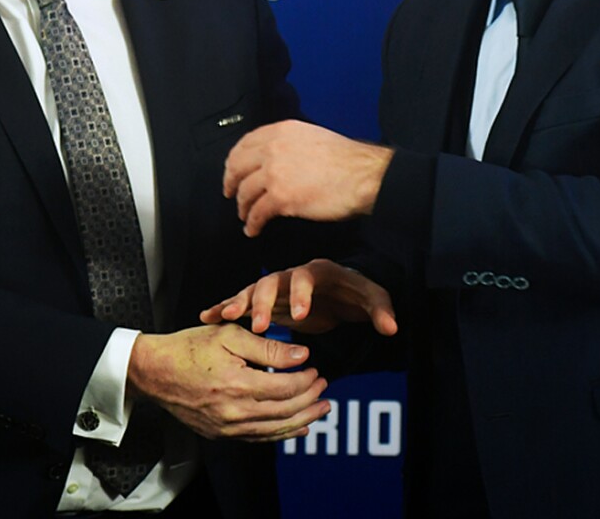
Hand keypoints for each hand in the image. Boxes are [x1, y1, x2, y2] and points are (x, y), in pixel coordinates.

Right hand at [127, 324, 328, 441]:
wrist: (154, 371)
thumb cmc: (188, 348)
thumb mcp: (231, 335)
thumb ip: (269, 348)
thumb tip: (301, 355)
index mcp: (237, 384)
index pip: (285, 387)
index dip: (306, 380)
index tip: (316, 370)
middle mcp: (233, 411)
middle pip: (284, 411)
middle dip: (310, 400)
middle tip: (324, 388)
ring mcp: (226, 427)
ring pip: (274, 430)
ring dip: (302, 420)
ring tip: (320, 410)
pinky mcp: (220, 434)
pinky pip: (258, 438)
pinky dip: (281, 434)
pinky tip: (296, 428)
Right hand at [200, 259, 397, 337]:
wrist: (340, 291)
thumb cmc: (354, 293)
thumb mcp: (371, 298)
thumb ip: (380, 310)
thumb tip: (391, 327)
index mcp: (317, 271)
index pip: (305, 278)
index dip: (302, 294)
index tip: (300, 315)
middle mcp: (291, 276)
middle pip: (271, 282)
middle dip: (261, 301)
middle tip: (256, 324)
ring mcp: (276, 288)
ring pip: (251, 291)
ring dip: (237, 304)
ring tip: (221, 318)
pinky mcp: (265, 302)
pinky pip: (242, 303)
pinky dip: (225, 307)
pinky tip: (207, 317)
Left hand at [223, 120, 392, 236]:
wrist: (363, 176)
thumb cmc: (347, 160)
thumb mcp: (313, 138)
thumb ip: (290, 144)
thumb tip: (278, 159)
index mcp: (281, 132)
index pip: (245, 143)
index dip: (235, 160)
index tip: (233, 169)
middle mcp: (273, 149)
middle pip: (237, 167)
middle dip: (230, 183)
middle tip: (230, 193)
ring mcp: (275, 173)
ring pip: (245, 193)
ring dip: (242, 207)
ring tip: (245, 216)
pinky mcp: (281, 198)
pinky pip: (257, 214)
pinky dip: (252, 224)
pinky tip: (253, 229)